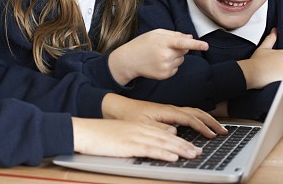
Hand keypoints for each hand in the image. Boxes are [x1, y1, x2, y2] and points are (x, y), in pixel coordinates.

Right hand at [71, 117, 201, 161]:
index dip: (179, 139)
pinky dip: (163, 152)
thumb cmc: (99, 135)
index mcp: (138, 127)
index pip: (163, 133)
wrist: (83, 131)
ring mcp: (134, 136)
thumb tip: (148, 142)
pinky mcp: (129, 144)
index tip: (191, 146)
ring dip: (180, 149)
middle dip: (185, 145)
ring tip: (193, 154)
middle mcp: (139, 129)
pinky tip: (173, 156)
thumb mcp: (120, 134)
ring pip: (162, 142)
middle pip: (167, 137)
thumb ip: (137, 137)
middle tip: (199, 152)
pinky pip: (150, 149)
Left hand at [101, 93, 227, 138]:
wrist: (114, 106)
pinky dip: (197, 118)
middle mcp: (169, 109)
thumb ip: (158, 129)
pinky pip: (186, 114)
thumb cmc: (126, 115)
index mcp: (165, 111)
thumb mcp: (141, 124)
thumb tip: (175, 133)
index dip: (202, 127)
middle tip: (223, 131)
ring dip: (206, 119)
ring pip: (192, 112)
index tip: (212, 135)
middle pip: (195, 113)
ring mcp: (168, 110)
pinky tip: (199, 124)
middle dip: (211, 121)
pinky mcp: (165, 113)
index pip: (189, 118)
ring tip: (217, 128)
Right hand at [109, 29, 208, 84]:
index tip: (206, 46)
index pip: (182, 43)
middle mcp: (165, 56)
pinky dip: (171, 65)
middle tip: (164, 47)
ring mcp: (165, 67)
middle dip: (179, 48)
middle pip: (184, 50)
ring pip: (181, 60)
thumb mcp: (155, 34)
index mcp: (162, 42)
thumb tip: (190, 37)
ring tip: (159, 55)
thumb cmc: (142, 44)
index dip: (195, 44)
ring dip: (174, 57)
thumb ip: (174, 34)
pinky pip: (176, 68)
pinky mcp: (165, 75)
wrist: (128, 61)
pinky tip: (158, 62)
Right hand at [237, 28, 282, 88]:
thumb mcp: (262, 48)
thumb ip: (270, 39)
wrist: (252, 73)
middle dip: (281, 67)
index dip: (277, 61)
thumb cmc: (256, 61)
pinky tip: (275, 81)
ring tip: (272, 76)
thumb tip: (275, 30)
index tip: (270, 64)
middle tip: (270, 70)